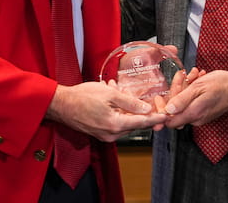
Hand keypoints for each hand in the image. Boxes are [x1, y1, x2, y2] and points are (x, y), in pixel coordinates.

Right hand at [46, 81, 166, 141]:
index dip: (156, 119)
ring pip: (125, 122)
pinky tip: (114, 98)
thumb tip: (146, 108)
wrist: (61, 104)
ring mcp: (104, 135)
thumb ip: (129, 102)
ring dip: (127, 109)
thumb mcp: (109, 94)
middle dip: (141, 111)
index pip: (142, 123)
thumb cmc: (82, 97)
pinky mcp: (99, 132)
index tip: (166, 117)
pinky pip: (115, 122)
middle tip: (150, 100)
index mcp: (115, 125)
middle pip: (134, 123)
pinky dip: (118, 112)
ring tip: (121, 92)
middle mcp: (111, 134)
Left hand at [152, 66, 204, 130]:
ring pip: (184, 104)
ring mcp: (201, 116)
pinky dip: (192, 91)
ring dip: (185, 88)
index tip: (160, 96)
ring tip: (194, 75)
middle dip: (176, 90)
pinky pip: (192, 103)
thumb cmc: (223, 84)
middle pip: (175, 110)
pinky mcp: (204, 112)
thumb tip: (168, 110)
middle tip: (182, 76)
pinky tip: (198, 80)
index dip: (161, 110)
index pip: (169, 122)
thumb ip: (182, 100)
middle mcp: (196, 118)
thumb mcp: (199, 87)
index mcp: (194, 113)